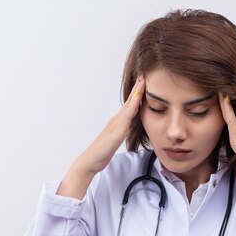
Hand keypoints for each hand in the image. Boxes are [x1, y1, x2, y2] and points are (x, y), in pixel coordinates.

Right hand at [56, 75, 144, 197]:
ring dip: (136, 93)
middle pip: (130, 101)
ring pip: (128, 106)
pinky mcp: (116, 133)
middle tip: (145, 74)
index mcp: (118, 122)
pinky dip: (132, 107)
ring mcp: (116, 125)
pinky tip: (137, 100)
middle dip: (138, 88)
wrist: (90, 161)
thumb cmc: (102, 152)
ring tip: (142, 81)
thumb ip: (123, 132)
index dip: (138, 93)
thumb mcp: (116, 139)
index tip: (145, 82)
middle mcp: (117, 120)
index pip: (130, 105)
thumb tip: (129, 127)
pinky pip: (126, 117)